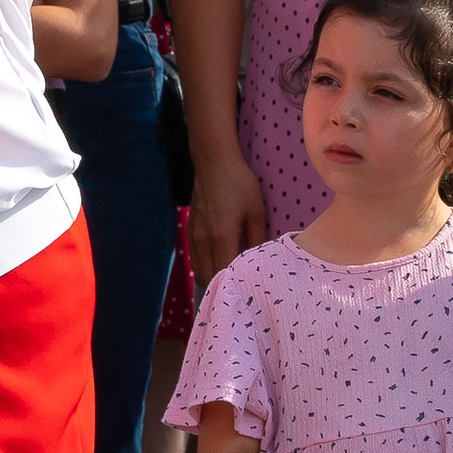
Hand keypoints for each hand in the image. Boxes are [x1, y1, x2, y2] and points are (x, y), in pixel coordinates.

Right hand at [188, 146, 266, 281]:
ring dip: (213, 278)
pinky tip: (220, 263)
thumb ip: (258, 239)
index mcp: (221, 237)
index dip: (235, 285)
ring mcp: (194, 236)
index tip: (248, 290)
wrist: (213, 162)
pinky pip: (195, 259)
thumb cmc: (238, 184)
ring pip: (199, 271)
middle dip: (223, 286)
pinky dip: (206, 267)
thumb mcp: (256, 211)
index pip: (224, 274)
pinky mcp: (190, 230)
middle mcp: (203, 240)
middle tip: (242, 288)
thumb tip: (262, 260)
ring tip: (231, 279)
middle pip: (208, 278)